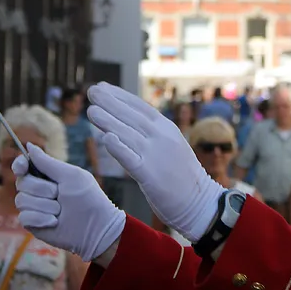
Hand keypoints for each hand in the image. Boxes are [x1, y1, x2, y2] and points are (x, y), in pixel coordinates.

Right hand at [12, 145, 126, 261]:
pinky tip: (54, 221)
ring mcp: (34, 207)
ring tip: (61, 211)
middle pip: (21, 183)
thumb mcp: (70, 176)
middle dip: (42, 189)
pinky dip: (40, 218)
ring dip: (45, 205)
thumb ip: (47, 163)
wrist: (96, 227)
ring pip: (21, 200)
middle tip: (59, 194)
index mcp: (47, 176)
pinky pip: (24, 217)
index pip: (23, 167)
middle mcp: (38, 191)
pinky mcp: (33, 224)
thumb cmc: (88, 199)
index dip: (19, 165)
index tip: (22, 168)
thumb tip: (29, 145)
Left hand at [86, 83, 227, 241]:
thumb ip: (152, 134)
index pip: (141, 107)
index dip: (120, 96)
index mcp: (168, 129)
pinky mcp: (150, 175)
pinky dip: (118, 148)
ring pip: (128, 134)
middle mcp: (162, 138)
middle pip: (132, 116)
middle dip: (110, 102)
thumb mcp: (171, 146)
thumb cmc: (182, 176)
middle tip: (92, 91)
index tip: (103, 87)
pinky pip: (130, 159)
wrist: (199, 202)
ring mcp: (157, 155)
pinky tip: (105, 139)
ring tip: (91, 110)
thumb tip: (126, 123)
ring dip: (108, 121)